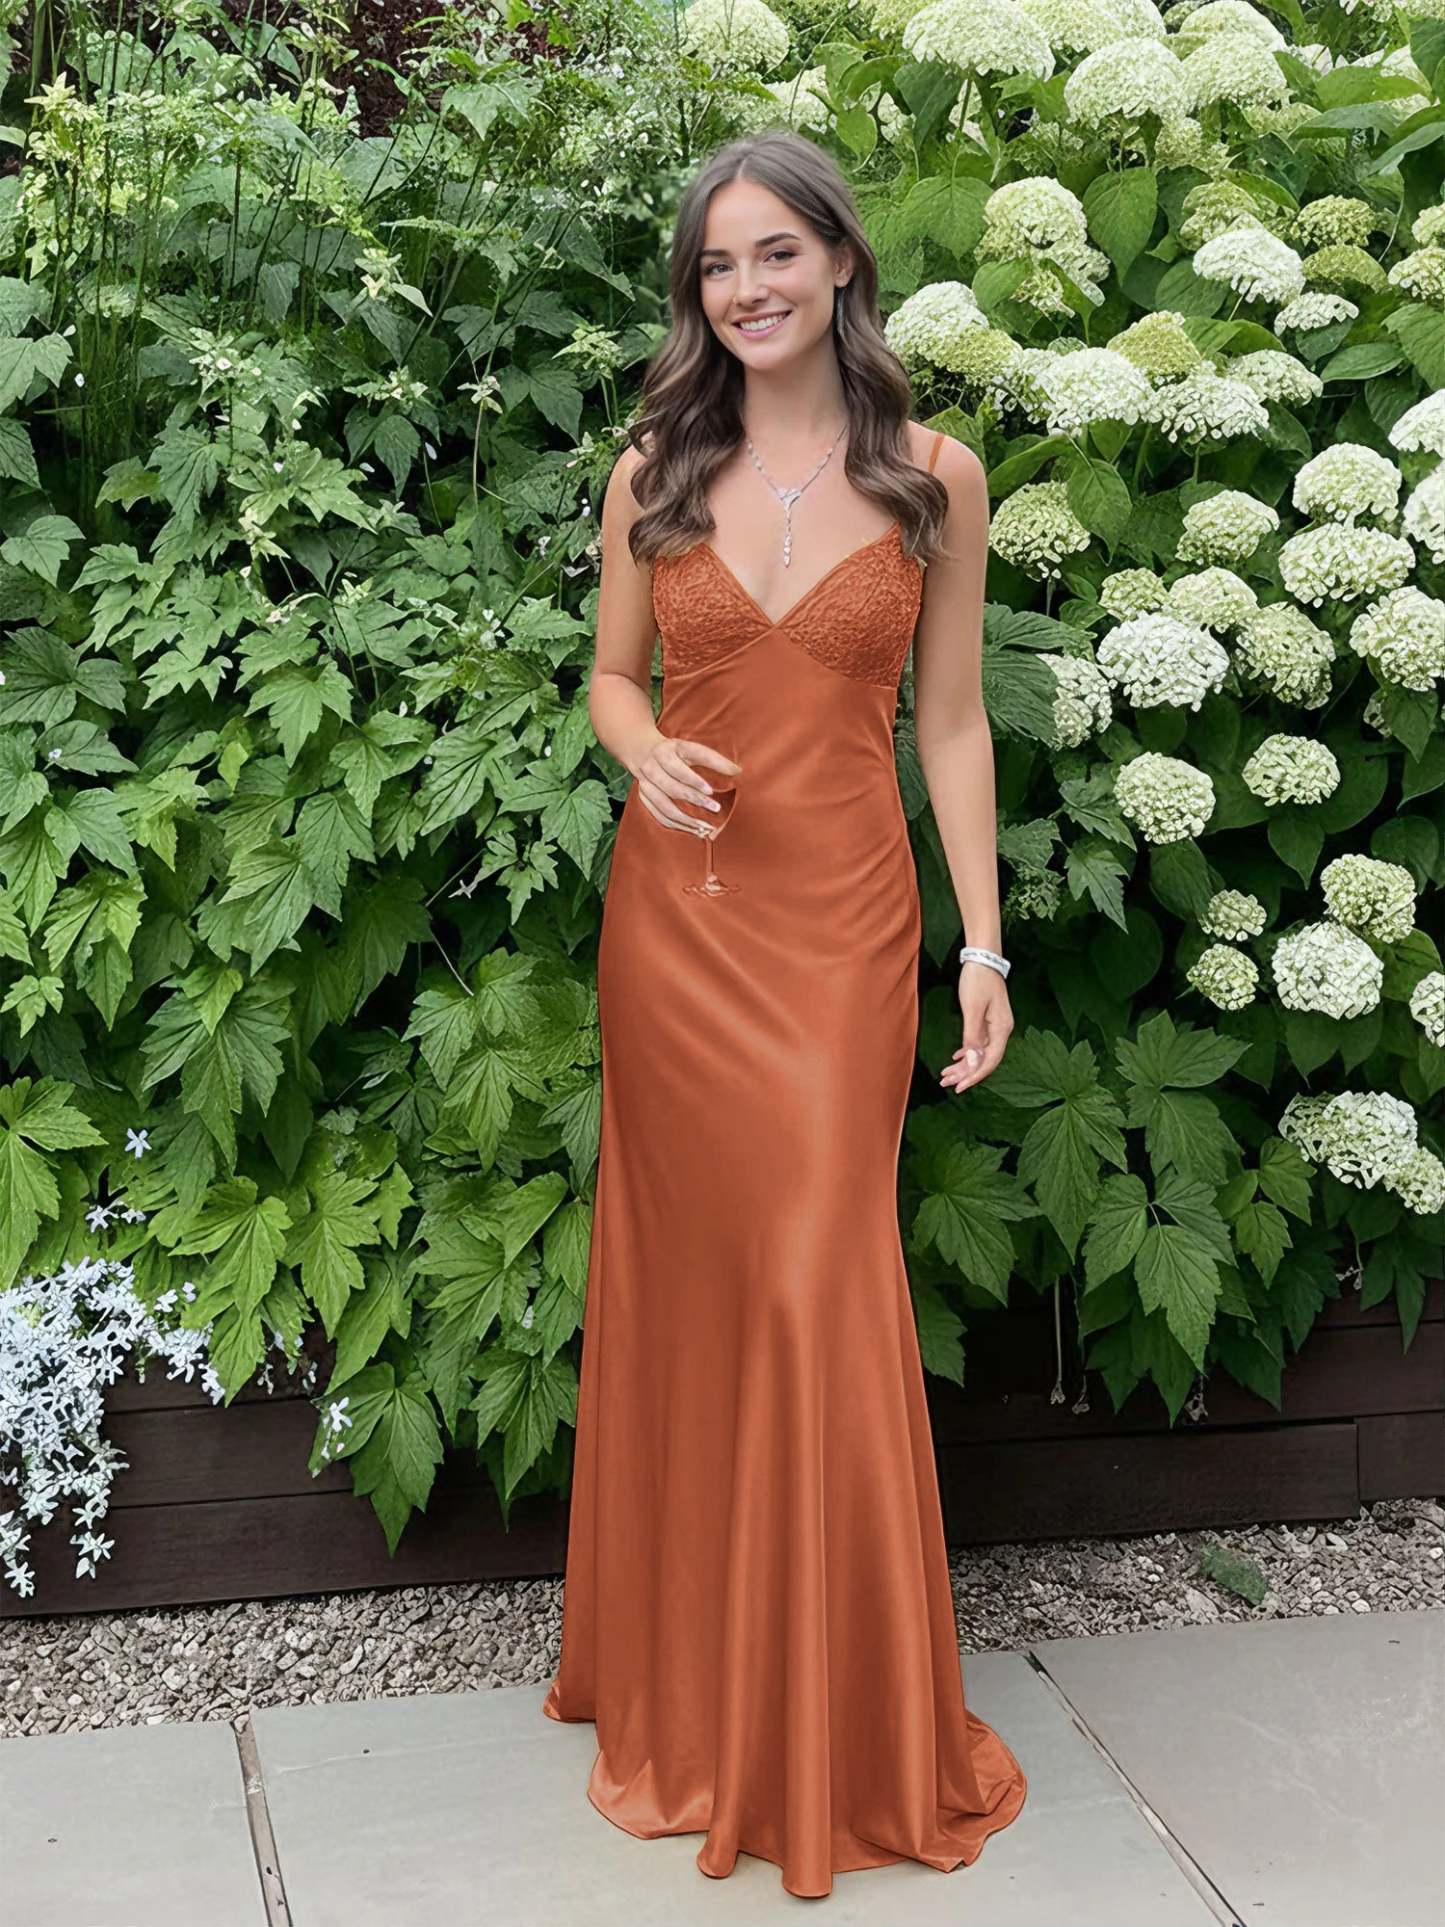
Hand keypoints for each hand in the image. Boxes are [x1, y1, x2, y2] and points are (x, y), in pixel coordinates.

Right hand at [634, 735, 742, 835]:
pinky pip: (659, 814)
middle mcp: (655, 765)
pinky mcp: (643, 795)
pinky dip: (675, 824)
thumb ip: (715, 760)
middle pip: (673, 787)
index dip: (695, 780)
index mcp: (670, 750)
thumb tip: (738, 771)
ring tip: (705, 826)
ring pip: (665, 805)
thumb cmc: (675, 752)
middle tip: (715, 809)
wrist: (641, 750)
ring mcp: (646, 782)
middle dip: (694, 800)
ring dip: (685, 818)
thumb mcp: (692, 749)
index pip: (680, 769)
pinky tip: (691, 829)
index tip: (710, 792)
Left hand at [940, 963, 1012, 1093]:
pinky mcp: (988, 1020)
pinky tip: (956, 1057)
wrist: (983, 958)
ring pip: (980, 1052)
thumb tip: (972, 1060)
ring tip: (946, 1074)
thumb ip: (972, 1036)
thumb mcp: (972, 1008)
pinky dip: (966, 1051)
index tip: (959, 1087)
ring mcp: (995, 1026)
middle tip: (946, 1083)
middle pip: (985, 1059)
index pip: (990, 1061)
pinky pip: (978, 1042)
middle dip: (965, 1073)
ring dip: (964, 1064)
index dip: (974, 1075)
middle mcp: (1001, 1030)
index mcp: (1001, 1029)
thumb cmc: (978, 980)